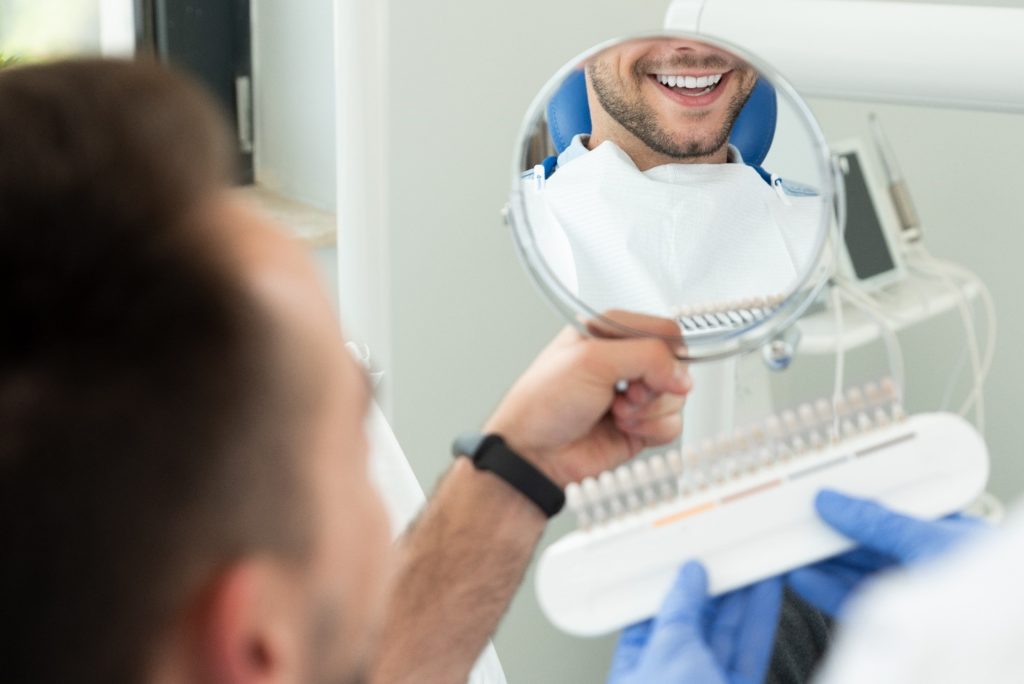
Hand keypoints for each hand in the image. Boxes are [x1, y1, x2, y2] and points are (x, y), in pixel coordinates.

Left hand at [485, 317, 689, 486]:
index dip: (665, 353)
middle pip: (675, 366)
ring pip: (675, 398)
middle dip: (653, 384)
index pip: (664, 331)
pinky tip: (622, 428)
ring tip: (616, 412)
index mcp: (610, 333)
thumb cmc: (542, 402)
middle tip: (626, 392)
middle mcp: (624, 362)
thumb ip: (645, 355)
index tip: (650, 370)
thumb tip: (680, 374)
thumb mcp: (591, 360)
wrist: (533, 453)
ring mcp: (633, 396)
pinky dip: (651, 430)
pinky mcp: (640, 426)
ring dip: (648, 410)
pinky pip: (672, 425)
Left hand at [608, 562, 781, 683]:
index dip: (674, 582)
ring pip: (727, 633)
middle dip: (713, 586)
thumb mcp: (667, 652)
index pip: (656, 613)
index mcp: (638, 667)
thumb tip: (687, 577)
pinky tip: (767, 592)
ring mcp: (709, 683)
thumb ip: (681, 610)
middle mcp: (673, 677)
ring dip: (741, 596)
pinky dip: (759, 619)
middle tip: (728, 550)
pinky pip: (750, 649)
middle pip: (696, 620)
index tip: (691, 552)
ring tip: (753, 559)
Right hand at [787, 490, 984, 615]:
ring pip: (858, 574)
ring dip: (823, 563)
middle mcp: (931, 565)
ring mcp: (913, 597)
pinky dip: (825, 590)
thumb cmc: (992, 591)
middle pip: (871, 544)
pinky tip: (804, 579)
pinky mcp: (896, 628)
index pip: (895, 511)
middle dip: (832, 534)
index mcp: (951, 535)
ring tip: (792, 550)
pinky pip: (854, 603)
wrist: (998, 650)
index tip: (823, 497)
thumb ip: (880, 523)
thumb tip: (837, 503)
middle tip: (797, 523)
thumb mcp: (928, 541)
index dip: (858, 502)